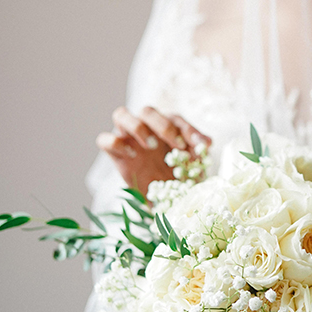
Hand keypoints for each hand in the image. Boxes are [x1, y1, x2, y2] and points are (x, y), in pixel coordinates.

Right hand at [96, 106, 211, 197]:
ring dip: (137, 127)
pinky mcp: (115, 154)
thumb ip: (199, 151)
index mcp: (168, 127)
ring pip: (121, 114)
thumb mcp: (194, 165)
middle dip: (163, 125)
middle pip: (147, 110)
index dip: (187, 130)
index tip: (197, 146)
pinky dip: (116, 143)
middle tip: (176, 147)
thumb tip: (206, 142)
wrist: (166, 201)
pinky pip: (105, 139)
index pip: (175, 118)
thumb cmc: (181, 177)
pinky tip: (132, 156)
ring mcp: (129, 138)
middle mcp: (146, 128)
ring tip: (151, 146)